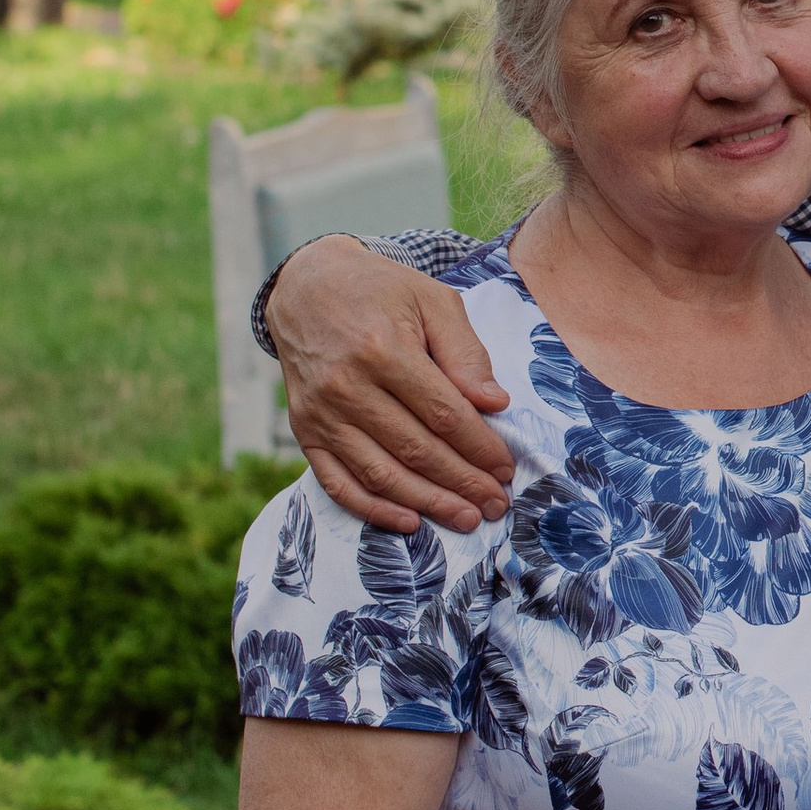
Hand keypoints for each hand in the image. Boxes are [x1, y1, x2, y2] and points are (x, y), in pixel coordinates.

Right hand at [267, 239, 513, 533]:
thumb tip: (495, 403)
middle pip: (416, 450)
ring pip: (381, 473)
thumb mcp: (432, 300)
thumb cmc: (381, 291)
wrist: (306, 287)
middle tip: (496, 504)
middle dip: (463, 482)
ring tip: (466, 518)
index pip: (444, 415)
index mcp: (384, 349)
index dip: (480, 447)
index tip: (507, 468)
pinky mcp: (303, 431)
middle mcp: (347, 386)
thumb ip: (465, 352)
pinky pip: (337, 482)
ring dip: (429, 502)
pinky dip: (373, 508)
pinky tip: (410, 521)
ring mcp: (321, 413)